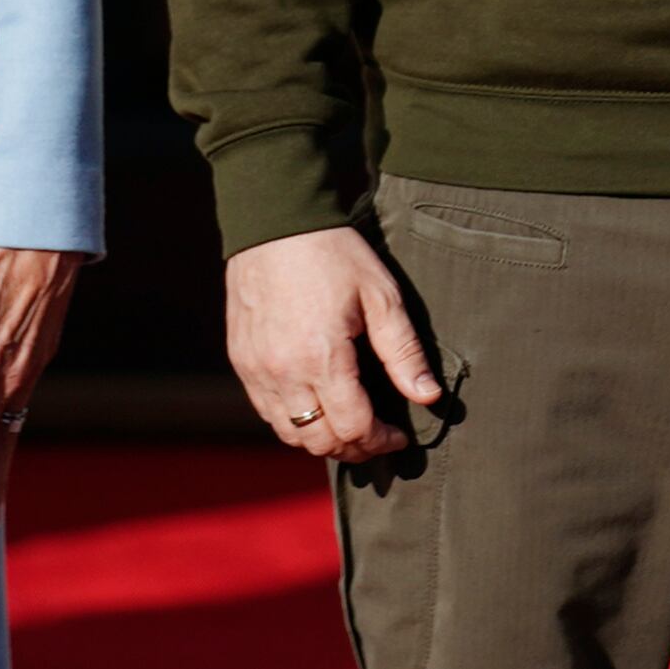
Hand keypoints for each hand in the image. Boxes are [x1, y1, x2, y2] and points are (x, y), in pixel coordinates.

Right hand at [223, 225, 438, 462]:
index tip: (399, 435)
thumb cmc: (332, 254)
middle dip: (354, 448)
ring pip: (289, 435)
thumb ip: (403, 352)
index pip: (353, 428)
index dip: (380, 440)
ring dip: (322, 441)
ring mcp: (256, 370)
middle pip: (319, 441)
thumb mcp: (380, 295)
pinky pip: (266, 412)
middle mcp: (282, 372)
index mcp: (321, 357)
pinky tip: (315, 406)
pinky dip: (293, 422)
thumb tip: (428, 396)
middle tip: (377, 437)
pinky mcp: (241, 361)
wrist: (275, 221)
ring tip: (348, 427)